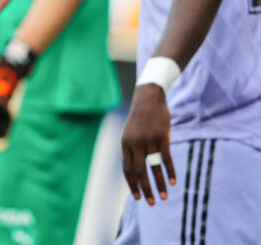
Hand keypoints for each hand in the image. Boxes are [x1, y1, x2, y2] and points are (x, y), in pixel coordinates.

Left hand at [121, 84, 175, 204]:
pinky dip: (170, 171)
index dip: (132, 185)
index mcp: (125, 144)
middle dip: (145, 189)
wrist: (148, 98)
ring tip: (164, 197)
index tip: (138, 197)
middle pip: (138, 172)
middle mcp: (135, 144)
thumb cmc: (140, 119)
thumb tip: (135, 170)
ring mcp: (148, 140)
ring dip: (159, 184)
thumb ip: (131, 150)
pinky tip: (174, 182)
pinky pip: (166, 158)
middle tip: (151, 202)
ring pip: (153, 167)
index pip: (127, 170)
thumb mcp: (130, 133)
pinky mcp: (161, 137)